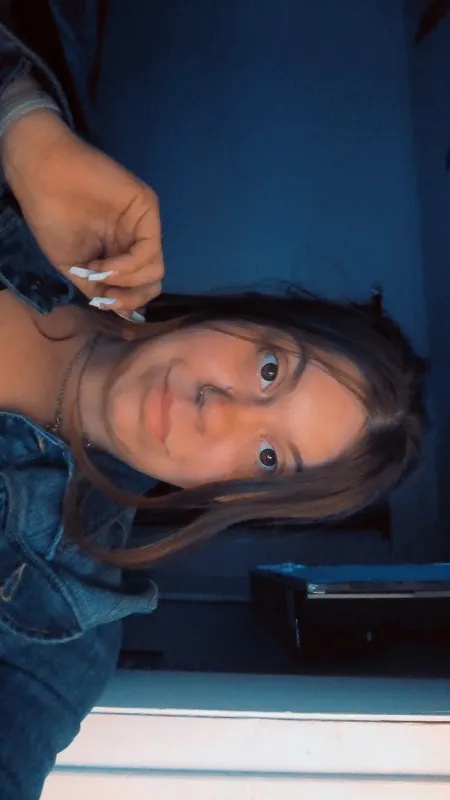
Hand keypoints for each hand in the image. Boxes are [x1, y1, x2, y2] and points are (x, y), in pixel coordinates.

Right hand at [2, 110, 163, 314]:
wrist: (42, 176)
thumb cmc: (52, 218)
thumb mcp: (74, 266)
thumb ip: (98, 288)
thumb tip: (122, 314)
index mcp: (120, 252)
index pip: (140, 287)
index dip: (125, 302)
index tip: (100, 302)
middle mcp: (135, 239)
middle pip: (152, 282)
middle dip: (131, 298)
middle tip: (105, 296)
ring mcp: (143, 225)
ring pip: (155, 270)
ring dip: (126, 282)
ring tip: (98, 273)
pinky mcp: (146, 208)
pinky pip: (150, 250)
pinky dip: (129, 266)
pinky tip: (106, 265)